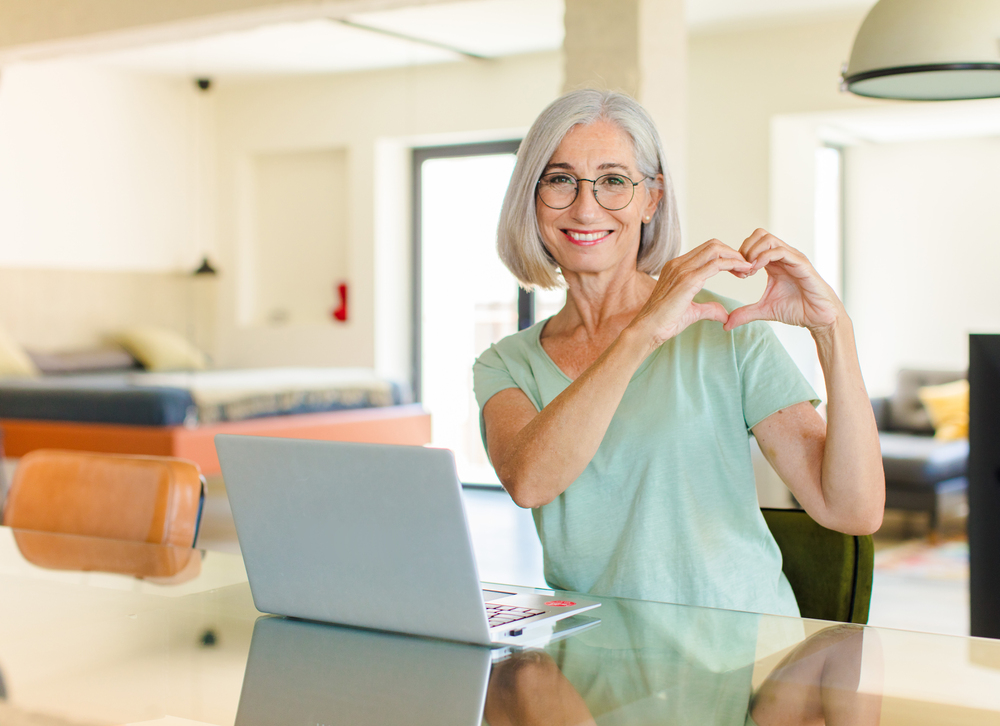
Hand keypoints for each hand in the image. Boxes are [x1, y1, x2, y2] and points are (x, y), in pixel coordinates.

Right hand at [631, 240, 752, 347]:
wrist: (648, 330)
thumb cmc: (664, 323)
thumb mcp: (692, 312)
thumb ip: (709, 309)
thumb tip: (724, 314)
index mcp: (677, 268)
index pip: (706, 251)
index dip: (726, 256)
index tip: (739, 269)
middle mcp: (678, 264)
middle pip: (713, 245)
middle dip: (733, 252)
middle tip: (747, 267)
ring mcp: (682, 270)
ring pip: (715, 250)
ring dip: (735, 257)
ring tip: (748, 269)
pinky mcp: (687, 280)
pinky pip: (716, 264)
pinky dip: (733, 264)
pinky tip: (743, 271)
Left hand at [725, 229, 842, 333]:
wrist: (819, 317)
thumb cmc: (796, 309)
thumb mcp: (764, 310)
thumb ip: (745, 313)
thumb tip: (726, 324)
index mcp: (773, 262)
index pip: (753, 244)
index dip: (740, 255)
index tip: (736, 273)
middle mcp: (782, 256)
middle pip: (758, 235)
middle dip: (744, 249)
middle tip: (740, 270)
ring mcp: (792, 257)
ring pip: (768, 239)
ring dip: (752, 252)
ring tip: (748, 270)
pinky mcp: (801, 263)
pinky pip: (780, 251)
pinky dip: (764, 257)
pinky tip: (756, 271)